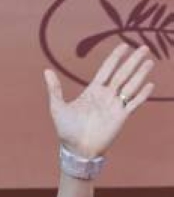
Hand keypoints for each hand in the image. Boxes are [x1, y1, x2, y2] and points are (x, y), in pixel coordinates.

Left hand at [45, 42, 153, 159]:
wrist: (76, 150)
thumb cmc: (66, 131)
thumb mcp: (57, 107)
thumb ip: (55, 89)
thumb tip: (46, 70)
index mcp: (93, 91)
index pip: (107, 69)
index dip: (115, 57)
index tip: (124, 45)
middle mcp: (106, 96)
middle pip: (122, 73)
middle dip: (133, 61)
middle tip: (144, 47)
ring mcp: (115, 105)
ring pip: (130, 85)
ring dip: (140, 73)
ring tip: (150, 61)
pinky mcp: (121, 116)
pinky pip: (134, 103)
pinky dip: (142, 94)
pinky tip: (150, 84)